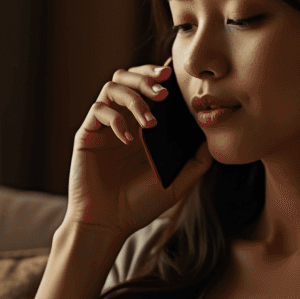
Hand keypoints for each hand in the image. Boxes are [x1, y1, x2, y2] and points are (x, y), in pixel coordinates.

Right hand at [64, 61, 211, 238]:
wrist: (108, 224)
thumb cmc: (139, 205)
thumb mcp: (177, 183)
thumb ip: (196, 161)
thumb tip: (212, 136)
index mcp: (143, 126)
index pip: (149, 88)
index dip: (159, 75)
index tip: (175, 74)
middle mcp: (123, 120)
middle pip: (129, 77)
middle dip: (147, 76)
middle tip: (164, 89)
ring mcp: (104, 126)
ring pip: (113, 86)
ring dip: (134, 96)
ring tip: (150, 121)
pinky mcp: (87, 135)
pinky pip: (99, 110)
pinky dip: (116, 118)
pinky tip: (128, 139)